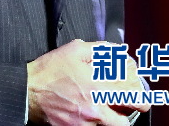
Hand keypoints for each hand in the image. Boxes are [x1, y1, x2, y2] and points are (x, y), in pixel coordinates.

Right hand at [27, 39, 149, 125]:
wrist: (28, 92)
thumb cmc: (51, 69)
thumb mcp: (75, 50)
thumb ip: (100, 50)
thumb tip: (119, 51)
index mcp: (97, 82)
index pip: (131, 89)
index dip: (139, 89)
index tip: (140, 87)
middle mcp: (96, 105)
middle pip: (130, 112)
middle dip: (138, 106)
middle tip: (139, 102)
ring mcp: (89, 122)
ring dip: (120, 118)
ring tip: (117, 110)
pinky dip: (103, 124)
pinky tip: (99, 115)